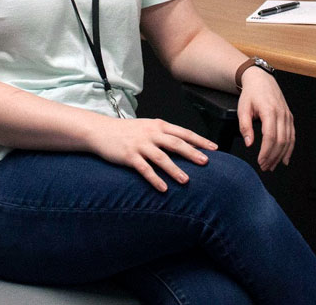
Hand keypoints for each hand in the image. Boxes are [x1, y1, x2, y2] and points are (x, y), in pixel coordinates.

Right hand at [88, 117, 217, 190]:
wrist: (101, 130)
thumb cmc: (126, 131)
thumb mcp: (146, 127)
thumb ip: (163, 134)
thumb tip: (184, 145)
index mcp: (158, 125)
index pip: (183, 132)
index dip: (199, 140)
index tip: (214, 148)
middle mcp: (151, 133)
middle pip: (175, 143)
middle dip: (192, 153)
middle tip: (206, 162)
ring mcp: (140, 144)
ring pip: (161, 157)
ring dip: (174, 169)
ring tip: (186, 181)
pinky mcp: (129, 155)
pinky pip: (144, 169)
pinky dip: (155, 179)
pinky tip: (163, 188)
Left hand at [237, 69, 294, 170]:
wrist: (261, 79)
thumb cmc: (251, 93)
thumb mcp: (242, 108)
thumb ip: (245, 126)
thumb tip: (249, 143)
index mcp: (269, 111)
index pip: (270, 136)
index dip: (266, 151)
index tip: (260, 161)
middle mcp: (281, 114)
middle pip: (281, 141)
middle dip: (273, 157)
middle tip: (265, 167)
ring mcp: (287, 116)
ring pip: (288, 140)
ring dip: (281, 155)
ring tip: (272, 165)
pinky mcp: (290, 117)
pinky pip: (292, 136)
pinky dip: (290, 149)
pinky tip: (285, 159)